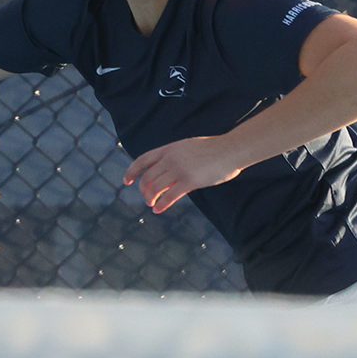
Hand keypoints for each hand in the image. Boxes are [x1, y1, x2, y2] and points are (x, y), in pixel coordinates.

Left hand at [123, 136, 243, 212]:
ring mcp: (179, 170)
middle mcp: (170, 159)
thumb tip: (171, 170)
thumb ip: (177, 156)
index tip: (127, 181)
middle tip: (146, 198)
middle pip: (148, 177)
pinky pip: (169, 196)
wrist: (229, 149)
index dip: (132, 171)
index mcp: (169, 149)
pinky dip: (161, 205)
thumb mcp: (188, 147)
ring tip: (151, 205)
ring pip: (155, 187)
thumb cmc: (214, 149)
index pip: (143, 160)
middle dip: (144, 190)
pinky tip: (158, 210)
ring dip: (150, 198)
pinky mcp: (189, 181)